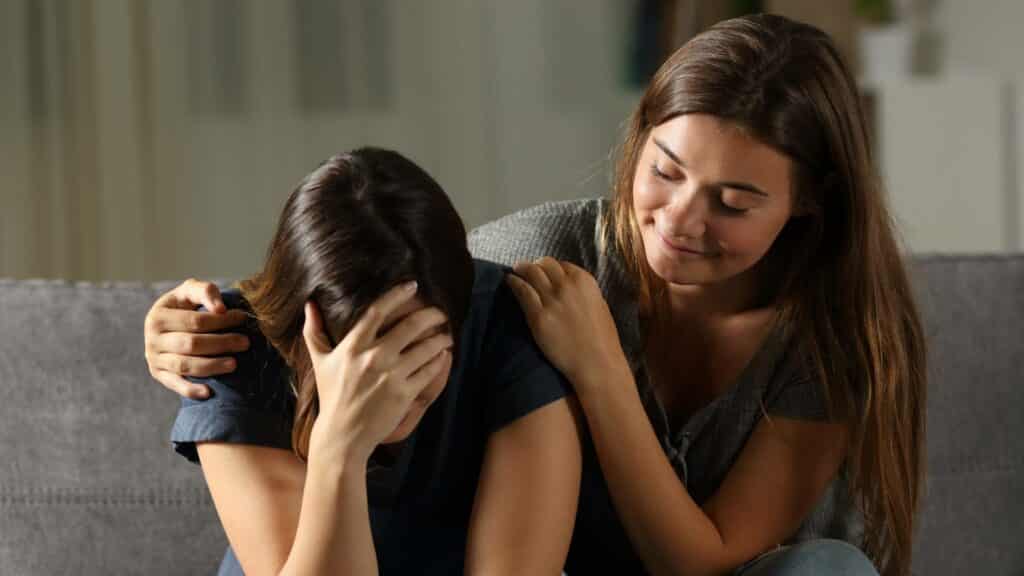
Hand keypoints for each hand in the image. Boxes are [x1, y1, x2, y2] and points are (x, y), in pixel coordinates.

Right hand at [144, 279, 251, 398]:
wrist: (166, 325)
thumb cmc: (184, 306)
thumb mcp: (190, 291)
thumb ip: (205, 292)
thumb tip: (221, 309)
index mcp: (158, 316)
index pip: (194, 321)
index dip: (221, 321)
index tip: (242, 319)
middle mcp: (152, 339)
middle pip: (191, 344)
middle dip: (222, 343)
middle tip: (246, 342)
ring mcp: (154, 359)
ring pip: (185, 365)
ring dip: (212, 366)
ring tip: (234, 363)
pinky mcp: (159, 375)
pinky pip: (175, 385)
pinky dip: (191, 390)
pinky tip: (209, 392)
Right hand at [303, 282, 453, 463]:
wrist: (343, 435)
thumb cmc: (331, 396)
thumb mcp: (319, 362)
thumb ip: (314, 332)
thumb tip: (309, 305)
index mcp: (353, 347)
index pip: (378, 311)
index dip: (397, 294)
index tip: (412, 286)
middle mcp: (373, 358)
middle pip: (411, 326)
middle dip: (431, 315)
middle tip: (440, 313)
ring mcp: (391, 376)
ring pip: (426, 348)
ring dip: (440, 339)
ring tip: (446, 335)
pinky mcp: (404, 393)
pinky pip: (429, 371)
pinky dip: (440, 361)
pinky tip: (444, 356)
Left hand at [506, 258, 628, 393]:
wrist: (596, 362)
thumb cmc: (602, 338)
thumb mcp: (599, 305)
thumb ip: (583, 292)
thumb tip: (568, 287)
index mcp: (585, 281)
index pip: (562, 265)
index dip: (551, 268)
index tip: (545, 271)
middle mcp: (567, 286)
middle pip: (544, 264)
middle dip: (535, 265)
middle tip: (526, 268)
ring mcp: (552, 300)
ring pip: (531, 272)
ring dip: (521, 269)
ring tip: (516, 271)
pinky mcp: (538, 316)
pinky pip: (521, 291)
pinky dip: (514, 282)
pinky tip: (509, 281)